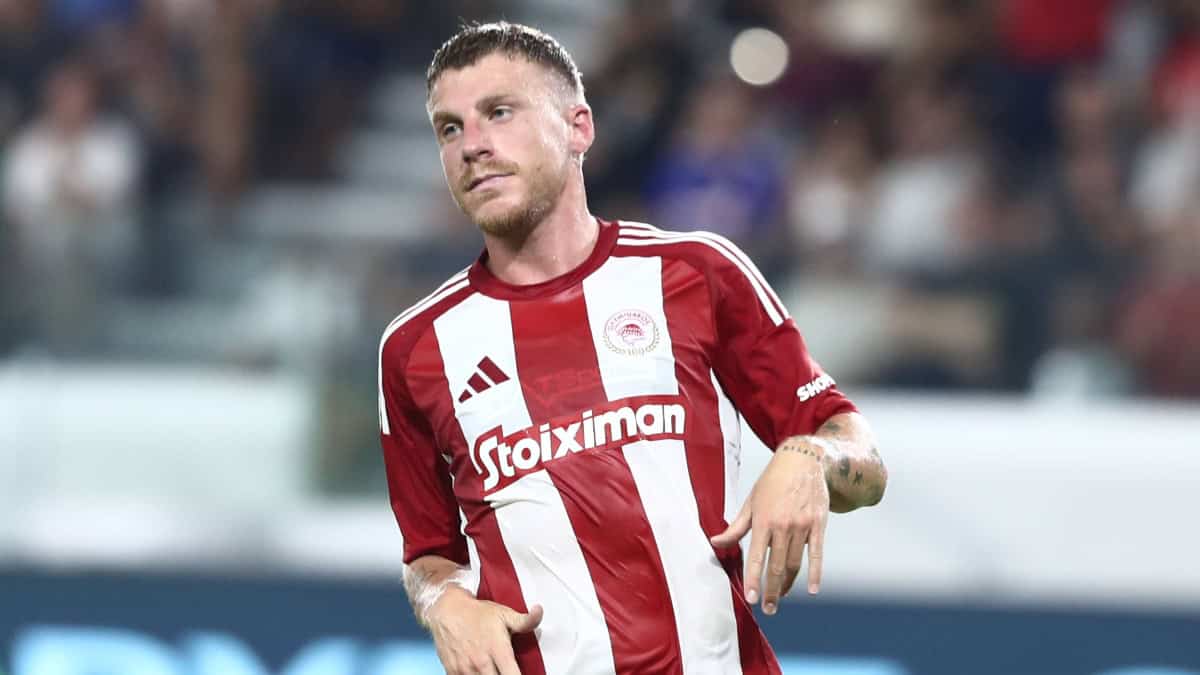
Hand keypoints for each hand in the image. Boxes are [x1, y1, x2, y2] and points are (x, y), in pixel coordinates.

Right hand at [427, 585, 542, 674]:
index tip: (521, 674)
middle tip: (507, 670)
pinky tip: (480, 671)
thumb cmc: (477, 613)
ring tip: (493, 669)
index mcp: (497, 650)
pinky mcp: (453, 672)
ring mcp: (465, 670)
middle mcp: (481, 663)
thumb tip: (539, 613)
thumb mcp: (504, 614)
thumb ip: (525, 621)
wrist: (447, 610)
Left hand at [710, 439, 829, 614]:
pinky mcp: (818, 525)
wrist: (802, 460)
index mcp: (763, 520)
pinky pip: (817, 554)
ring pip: (795, 564)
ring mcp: (802, 526)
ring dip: (788, 585)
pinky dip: (816, 574)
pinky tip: (813, 589)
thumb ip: (735, 527)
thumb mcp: (751, 501)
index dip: (754, 580)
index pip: (757, 557)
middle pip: (777, 567)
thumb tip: (715, 543)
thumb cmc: (772, 482)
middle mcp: (783, 525)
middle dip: (772, 591)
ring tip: (780, 598)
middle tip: (768, 609)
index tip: (752, 599)